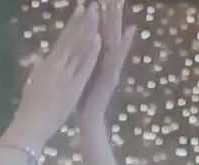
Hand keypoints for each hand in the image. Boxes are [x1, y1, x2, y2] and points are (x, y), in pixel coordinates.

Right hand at [6, 2, 101, 150]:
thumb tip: (39, 60)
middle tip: (91, 5)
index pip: (62, 40)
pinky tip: (98, 39)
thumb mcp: (32, 85)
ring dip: (88, 30)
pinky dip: (91, 52)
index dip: (72, 25)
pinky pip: (84, 67)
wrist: (29, 127)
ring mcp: (63, 75)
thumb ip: (38, 71)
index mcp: (45, 65)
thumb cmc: (29, 110)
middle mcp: (54, 66)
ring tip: (97, 14)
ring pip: (78, 48)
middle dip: (82, 21)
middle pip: (71, 39)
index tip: (80, 11)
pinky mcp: (72, 87)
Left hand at [78, 0, 136, 125]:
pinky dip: (126, 43)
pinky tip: (131, 29)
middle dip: (111, 11)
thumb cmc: (81, 98)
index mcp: (94, 56)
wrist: (87, 118)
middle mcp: (105, 57)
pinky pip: (119, 56)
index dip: (97, 13)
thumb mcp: (76, 74)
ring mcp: (111, 65)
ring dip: (118, 20)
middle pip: (108, 29)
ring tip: (121, 2)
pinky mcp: (113, 74)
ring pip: (115, 38)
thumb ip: (75, 60)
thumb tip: (68, 48)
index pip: (96, 29)